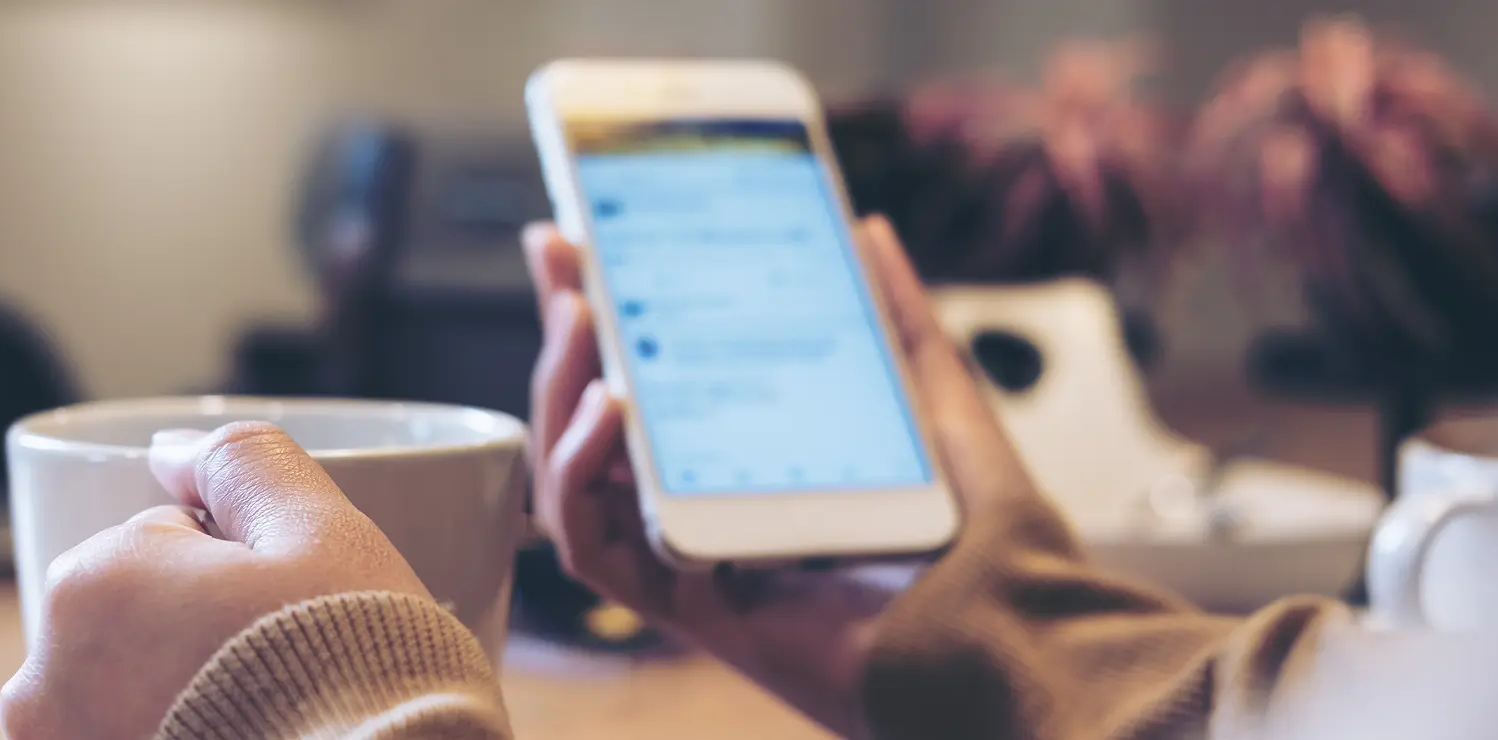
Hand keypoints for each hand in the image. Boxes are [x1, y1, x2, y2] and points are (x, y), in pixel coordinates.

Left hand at [0, 422, 430, 738]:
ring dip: (183, 688)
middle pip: (137, 614)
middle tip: (280, 666)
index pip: (170, 539)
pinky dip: (173, 731)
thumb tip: (170, 448)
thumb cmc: (349, 668)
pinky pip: (131, 731)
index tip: (286, 610)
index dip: (244, 567)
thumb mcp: (322, 533)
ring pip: (128, 685)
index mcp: (93, 585)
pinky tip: (241, 738)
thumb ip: (244, 464)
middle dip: (199, 628)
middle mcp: (44, 680)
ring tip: (263, 715)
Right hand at [523, 216, 1032, 736]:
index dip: (607, 314)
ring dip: (558, 397)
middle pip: (596, 425)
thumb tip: (867, 229)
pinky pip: (593, 551)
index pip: (651, 385)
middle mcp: (706, 512)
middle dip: (564, 336)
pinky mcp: (688, 609)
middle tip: (559, 254)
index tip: (579, 236)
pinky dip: (579, 477)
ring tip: (578, 319)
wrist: (1012, 630)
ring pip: (575, 483)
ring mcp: (690, 561)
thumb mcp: (934, 398)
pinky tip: (606, 410)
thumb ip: (896, 318)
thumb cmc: (982, 535)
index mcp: (749, 464)